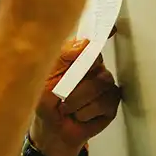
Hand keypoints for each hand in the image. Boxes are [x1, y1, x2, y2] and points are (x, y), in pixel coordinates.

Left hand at [31, 38, 120, 155]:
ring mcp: (104, 84)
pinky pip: (103, 102)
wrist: (52, 129)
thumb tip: (82, 44)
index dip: (103, 30)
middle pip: (96, 60)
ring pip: (99, 83)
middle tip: (62, 91)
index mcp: (76, 56)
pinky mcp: (111, 102)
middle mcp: (93, 66)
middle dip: (76, 77)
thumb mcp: (43, 77)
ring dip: (77, 99)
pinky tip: (79, 114)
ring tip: (66, 107)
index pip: (91, 39)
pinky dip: (85, 111)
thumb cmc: (46, 101)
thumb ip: (61, 57)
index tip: (110, 27)